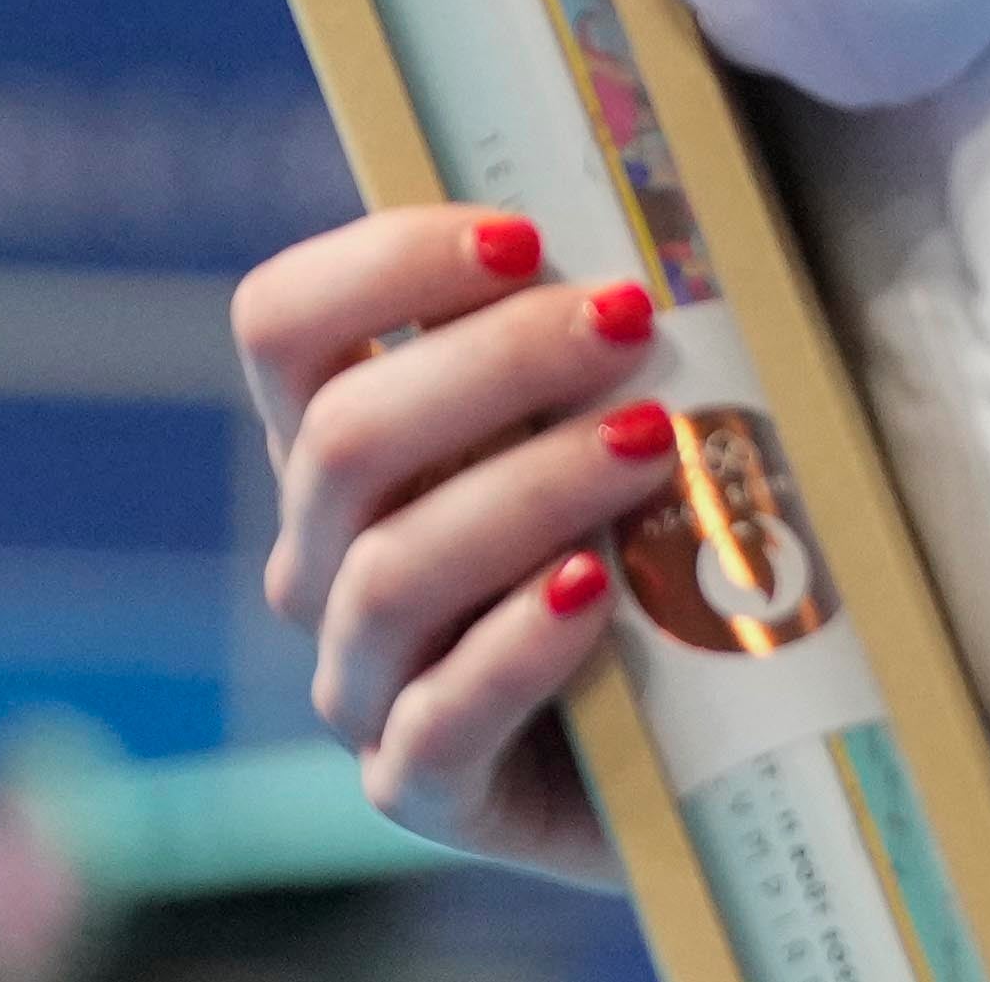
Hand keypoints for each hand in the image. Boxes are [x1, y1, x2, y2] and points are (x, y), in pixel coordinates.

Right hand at [233, 204, 670, 882]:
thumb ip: (596, 325)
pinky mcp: (427, 790)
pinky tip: (591, 591)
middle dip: (494, 362)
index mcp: (346, 443)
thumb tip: (660, 198)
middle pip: (343, 439)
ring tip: (648, 442)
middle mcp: (326, 559)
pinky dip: (513, 650)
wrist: (707, 738)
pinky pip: (436, 725)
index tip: (522, 237)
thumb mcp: (616, 410)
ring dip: (525, 489)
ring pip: (390, 572)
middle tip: (628, 319)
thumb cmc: (660, 532)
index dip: (380, 266)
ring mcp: (365, 683)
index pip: (282, 324)